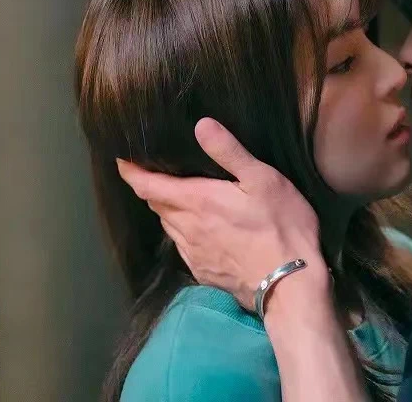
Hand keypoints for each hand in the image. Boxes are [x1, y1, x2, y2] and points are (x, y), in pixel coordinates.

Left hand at [116, 117, 329, 311]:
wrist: (290, 286)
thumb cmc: (281, 227)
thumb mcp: (262, 180)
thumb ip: (229, 151)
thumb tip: (200, 125)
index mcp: (196, 201)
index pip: (147, 185)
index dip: (130, 171)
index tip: (122, 160)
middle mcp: (186, 227)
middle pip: (156, 204)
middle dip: (151, 187)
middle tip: (156, 172)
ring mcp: (193, 253)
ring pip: (169, 225)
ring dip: (167, 210)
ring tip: (179, 197)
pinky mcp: (203, 272)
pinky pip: (183, 246)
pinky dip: (183, 232)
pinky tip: (201, 229)